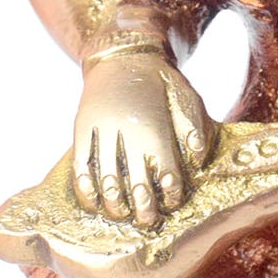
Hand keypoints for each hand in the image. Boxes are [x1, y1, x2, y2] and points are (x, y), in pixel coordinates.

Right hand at [72, 52, 213, 225]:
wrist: (123, 55)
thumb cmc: (162, 81)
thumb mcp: (188, 97)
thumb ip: (194, 129)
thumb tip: (196, 160)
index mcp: (155, 127)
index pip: (165, 173)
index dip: (169, 194)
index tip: (171, 203)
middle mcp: (127, 131)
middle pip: (134, 182)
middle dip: (143, 208)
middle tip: (149, 222)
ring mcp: (101, 130)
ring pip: (105, 178)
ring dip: (114, 204)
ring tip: (122, 216)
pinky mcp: (82, 127)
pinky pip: (80, 163)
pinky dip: (85, 187)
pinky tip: (93, 202)